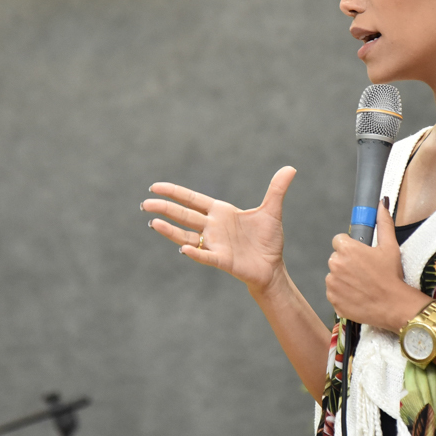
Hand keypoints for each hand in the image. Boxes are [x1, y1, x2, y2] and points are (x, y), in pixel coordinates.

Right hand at [143, 167, 296, 293]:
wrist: (272, 267)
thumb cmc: (267, 240)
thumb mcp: (271, 211)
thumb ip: (276, 189)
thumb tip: (291, 168)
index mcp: (221, 212)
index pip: (193, 200)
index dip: (174, 193)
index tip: (155, 187)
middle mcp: (213, 227)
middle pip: (184, 215)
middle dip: (165, 208)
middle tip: (145, 203)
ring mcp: (215, 244)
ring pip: (186, 236)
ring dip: (170, 230)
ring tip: (152, 223)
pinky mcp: (222, 260)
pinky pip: (205, 256)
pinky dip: (195, 253)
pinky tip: (183, 249)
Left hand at [325, 199, 431, 330]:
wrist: (393, 305)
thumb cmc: (391, 275)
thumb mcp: (390, 247)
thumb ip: (383, 223)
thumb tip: (382, 203)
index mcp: (347, 249)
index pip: (339, 241)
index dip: (350, 247)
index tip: (361, 255)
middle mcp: (335, 264)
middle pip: (336, 258)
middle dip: (347, 262)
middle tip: (364, 271)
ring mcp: (332, 283)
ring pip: (334, 275)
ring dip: (344, 278)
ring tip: (362, 284)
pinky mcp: (332, 299)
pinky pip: (334, 292)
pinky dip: (342, 293)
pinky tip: (357, 294)